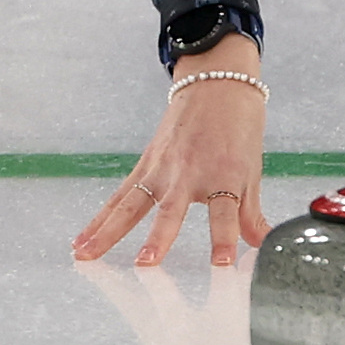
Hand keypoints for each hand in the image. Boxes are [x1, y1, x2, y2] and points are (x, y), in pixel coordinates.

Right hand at [72, 53, 270, 269]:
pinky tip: (82, 240)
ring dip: (110, 231)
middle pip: (171, 209)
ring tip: (89, 255)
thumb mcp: (251, 169)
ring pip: (133, 204)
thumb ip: (250, 213)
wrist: (217, 82)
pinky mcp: (146, 164)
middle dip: (158, 237)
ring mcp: (163, 168)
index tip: (222, 262)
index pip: (225, 212)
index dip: (224, 237)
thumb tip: (261, 244)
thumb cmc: (239, 125)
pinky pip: (120, 195)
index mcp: (224, 174)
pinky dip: (100, 218)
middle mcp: (189, 173)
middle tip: (146, 262)